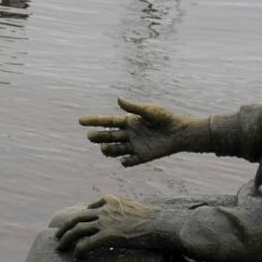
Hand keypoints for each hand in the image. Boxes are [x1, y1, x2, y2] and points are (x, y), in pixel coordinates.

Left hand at [53, 196, 166, 255]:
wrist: (162, 224)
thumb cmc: (154, 219)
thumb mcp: (134, 209)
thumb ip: (122, 212)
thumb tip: (122, 222)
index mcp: (110, 200)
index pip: (88, 209)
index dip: (79, 218)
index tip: (75, 225)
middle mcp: (104, 209)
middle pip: (77, 218)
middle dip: (65, 228)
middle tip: (58, 236)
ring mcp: (105, 221)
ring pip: (77, 230)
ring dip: (66, 239)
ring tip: (60, 248)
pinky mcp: (108, 235)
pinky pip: (87, 244)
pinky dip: (79, 250)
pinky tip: (76, 256)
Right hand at [79, 97, 194, 166]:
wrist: (181, 132)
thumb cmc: (166, 118)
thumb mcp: (150, 110)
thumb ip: (134, 107)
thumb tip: (118, 99)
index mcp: (129, 121)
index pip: (107, 121)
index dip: (94, 120)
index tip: (80, 120)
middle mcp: (129, 134)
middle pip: (108, 136)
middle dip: (97, 136)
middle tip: (91, 136)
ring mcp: (134, 145)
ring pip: (115, 149)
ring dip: (108, 150)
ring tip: (105, 148)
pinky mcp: (142, 156)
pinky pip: (129, 161)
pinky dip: (125, 162)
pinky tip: (124, 160)